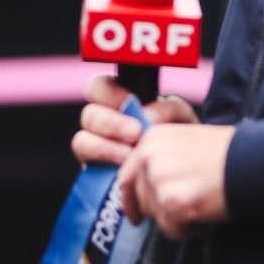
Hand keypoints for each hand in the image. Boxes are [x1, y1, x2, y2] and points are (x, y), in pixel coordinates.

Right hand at [70, 74, 198, 166]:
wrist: (182, 176)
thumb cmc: (179, 140)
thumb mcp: (180, 118)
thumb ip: (167, 110)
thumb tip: (147, 117)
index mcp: (118, 102)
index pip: (98, 87)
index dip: (108, 94)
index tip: (129, 103)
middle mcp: (102, 124)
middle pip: (87, 114)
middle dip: (108, 123)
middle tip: (135, 133)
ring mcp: (96, 150)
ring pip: (81, 141)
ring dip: (104, 148)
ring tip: (130, 156)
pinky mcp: (95, 175)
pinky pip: (86, 170)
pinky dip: (105, 169)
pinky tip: (125, 173)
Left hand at [117, 122, 234, 238]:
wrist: (253, 162)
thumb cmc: (227, 153)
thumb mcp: (185, 141)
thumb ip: (160, 158)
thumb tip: (144, 185)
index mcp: (151, 139)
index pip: (127, 175)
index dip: (129, 198)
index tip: (134, 214)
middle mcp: (149, 157)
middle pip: (140, 198)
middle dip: (159, 210)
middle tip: (182, 211)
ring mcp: (159, 180)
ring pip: (156, 216)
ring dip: (175, 219)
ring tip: (199, 207)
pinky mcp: (172, 203)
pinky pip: (171, 228)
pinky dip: (187, 229)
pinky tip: (203, 217)